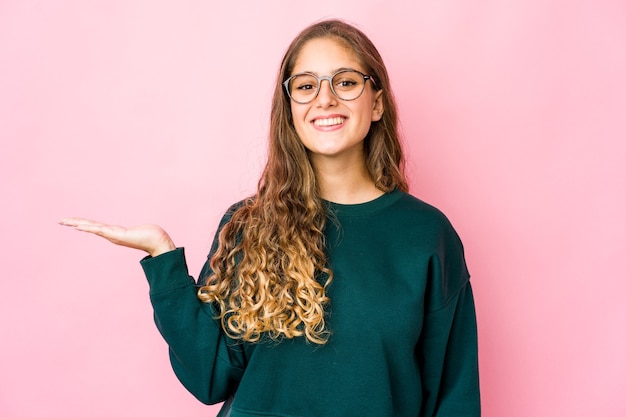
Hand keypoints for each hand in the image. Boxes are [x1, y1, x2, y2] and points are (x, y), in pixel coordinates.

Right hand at [59, 217, 175, 256]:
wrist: (157, 241)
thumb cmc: (151, 236)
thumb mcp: (139, 231)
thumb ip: (136, 232)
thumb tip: (140, 232)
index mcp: (114, 232)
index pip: (95, 226)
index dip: (84, 223)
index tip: (73, 222)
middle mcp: (110, 234)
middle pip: (89, 227)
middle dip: (75, 223)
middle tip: (61, 220)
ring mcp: (112, 235)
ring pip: (91, 228)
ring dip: (77, 224)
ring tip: (64, 221)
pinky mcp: (116, 235)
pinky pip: (99, 230)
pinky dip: (88, 228)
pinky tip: (78, 226)